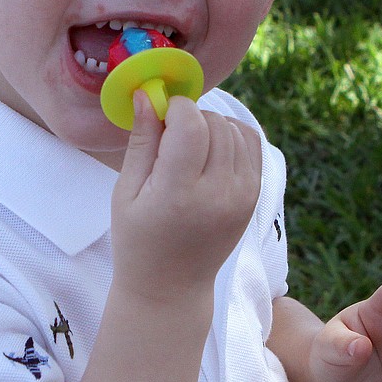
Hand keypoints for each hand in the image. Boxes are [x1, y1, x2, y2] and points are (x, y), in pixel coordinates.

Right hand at [110, 92, 261, 307]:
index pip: (191, 124)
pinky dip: (231, 136)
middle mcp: (219, 193)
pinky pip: (252, 143)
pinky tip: (210, 151)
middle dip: (190, 117)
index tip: (158, 119)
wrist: (172, 287)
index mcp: (180, 194)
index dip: (174, 109)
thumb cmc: (138, 240)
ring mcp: (243, 195)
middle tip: (169, 140)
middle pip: (214, 122)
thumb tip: (148, 93)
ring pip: (235, 129)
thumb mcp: (125, 192)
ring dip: (211, 125)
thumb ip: (142, 141)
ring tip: (188, 149)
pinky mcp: (255, 195)